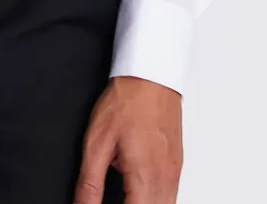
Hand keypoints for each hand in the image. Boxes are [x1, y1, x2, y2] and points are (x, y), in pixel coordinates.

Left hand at [74, 75, 182, 202]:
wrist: (150, 75)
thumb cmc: (127, 101)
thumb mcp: (97, 142)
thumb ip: (89, 183)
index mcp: (145, 178)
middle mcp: (165, 180)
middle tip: (111, 197)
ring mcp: (174, 174)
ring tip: (123, 194)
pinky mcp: (177, 166)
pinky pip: (170, 197)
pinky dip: (154, 199)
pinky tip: (138, 191)